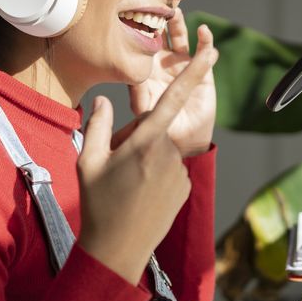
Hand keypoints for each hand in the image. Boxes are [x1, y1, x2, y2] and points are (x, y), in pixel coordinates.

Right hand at [77, 42, 219, 282]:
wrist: (118, 250)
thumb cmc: (98, 204)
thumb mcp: (88, 161)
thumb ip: (97, 124)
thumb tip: (104, 99)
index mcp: (146, 142)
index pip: (173, 98)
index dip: (195, 72)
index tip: (213, 50)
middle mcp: (169, 154)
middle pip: (154, 130)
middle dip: (136, 140)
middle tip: (115, 169)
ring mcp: (180, 173)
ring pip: (162, 151)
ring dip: (145, 160)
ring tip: (126, 186)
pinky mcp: (186, 188)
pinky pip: (170, 170)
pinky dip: (155, 176)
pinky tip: (140, 196)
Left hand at [127, 11, 216, 157]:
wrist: (181, 143)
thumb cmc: (155, 129)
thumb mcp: (142, 109)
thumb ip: (136, 92)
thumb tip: (127, 75)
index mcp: (146, 69)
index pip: (141, 43)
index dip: (139, 26)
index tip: (134, 8)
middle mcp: (164, 64)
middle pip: (160, 35)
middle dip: (159, 17)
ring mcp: (183, 66)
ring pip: (181, 38)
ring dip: (179, 24)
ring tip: (177, 11)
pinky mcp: (202, 72)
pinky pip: (205, 52)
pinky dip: (205, 41)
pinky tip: (204, 31)